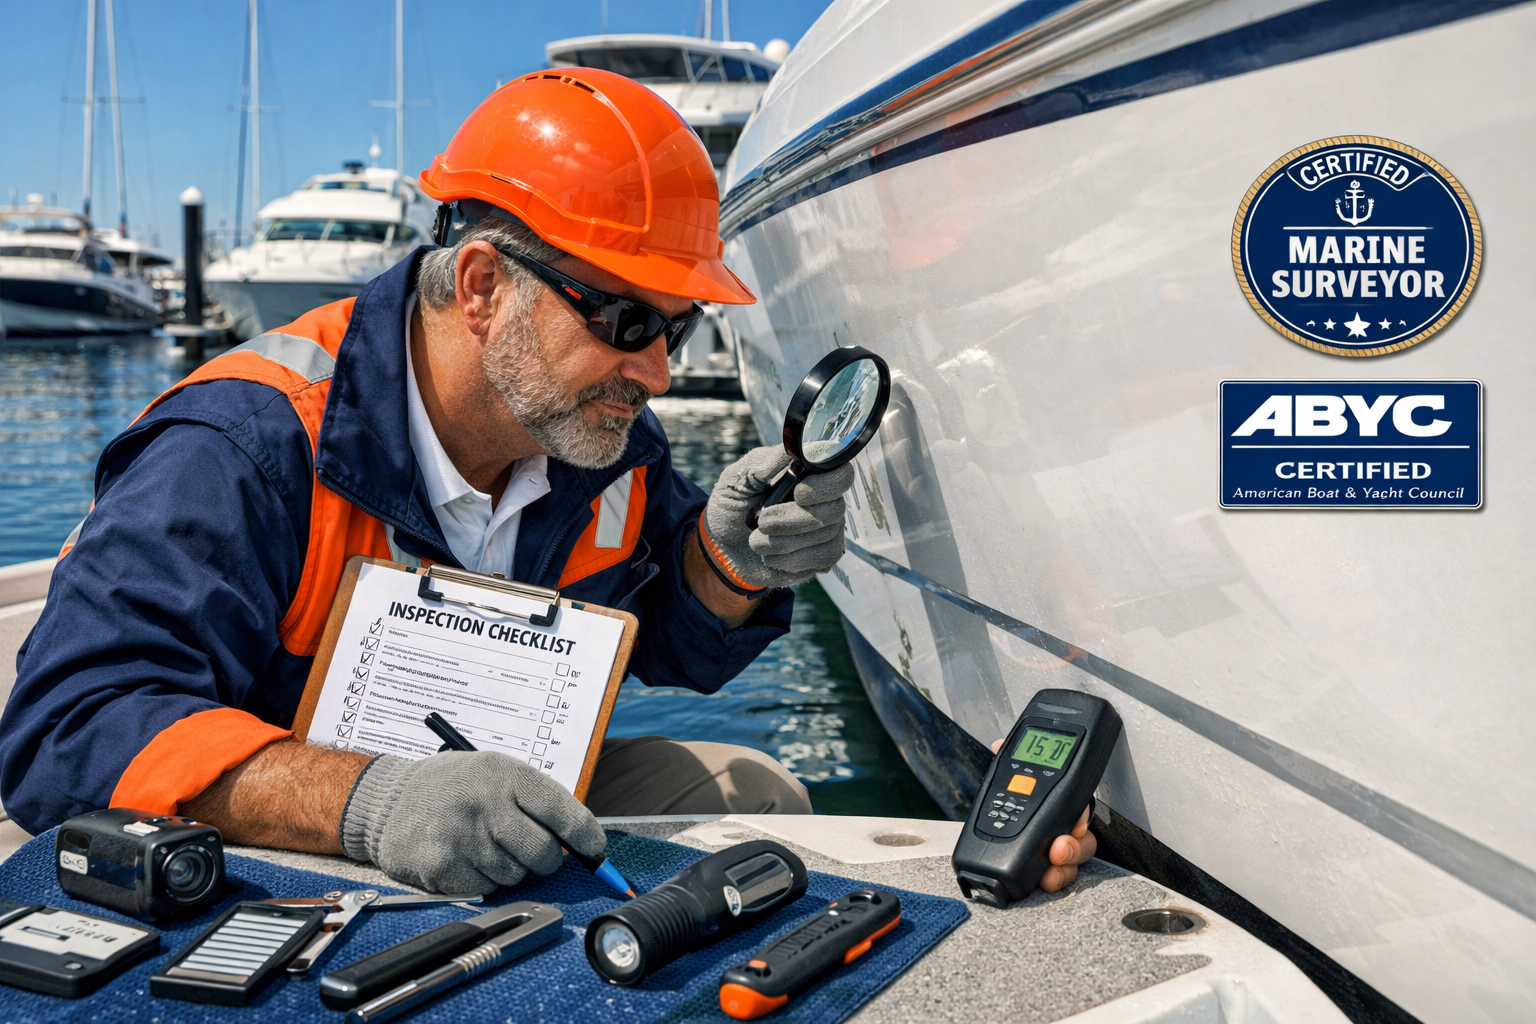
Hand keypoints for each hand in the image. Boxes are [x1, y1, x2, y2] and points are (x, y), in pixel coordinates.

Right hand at [340, 751, 604, 893]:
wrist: (386, 801)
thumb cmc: (452, 789)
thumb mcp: (494, 774)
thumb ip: (534, 802)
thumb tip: (580, 841)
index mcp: (505, 773)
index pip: (562, 810)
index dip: (586, 836)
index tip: (596, 851)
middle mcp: (485, 801)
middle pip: (544, 854)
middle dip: (543, 860)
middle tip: (526, 850)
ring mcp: (462, 834)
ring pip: (515, 875)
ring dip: (506, 868)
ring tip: (480, 844)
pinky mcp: (441, 864)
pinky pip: (485, 889)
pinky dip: (480, 881)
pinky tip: (460, 858)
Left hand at [700, 446, 854, 590]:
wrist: (719, 547)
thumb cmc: (731, 506)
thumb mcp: (739, 477)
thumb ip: (766, 461)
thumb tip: (792, 449)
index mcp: (807, 476)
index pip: (841, 474)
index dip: (826, 485)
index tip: (799, 493)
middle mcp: (822, 501)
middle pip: (834, 509)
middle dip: (794, 518)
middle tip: (763, 521)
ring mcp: (825, 529)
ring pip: (827, 535)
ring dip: (785, 541)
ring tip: (756, 541)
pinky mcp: (821, 556)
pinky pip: (824, 557)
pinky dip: (792, 559)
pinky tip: (770, 556)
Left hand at [990, 738, 1097, 892]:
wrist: (996, 839)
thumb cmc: (1013, 803)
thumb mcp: (1007, 779)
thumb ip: (1007, 762)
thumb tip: (998, 745)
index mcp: (1058, 801)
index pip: (1079, 807)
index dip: (1080, 816)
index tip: (1076, 824)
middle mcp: (1064, 826)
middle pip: (1084, 839)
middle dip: (1074, 847)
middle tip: (1058, 851)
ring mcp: (1059, 850)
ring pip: (1076, 861)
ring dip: (1066, 868)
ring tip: (1050, 872)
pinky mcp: (1049, 869)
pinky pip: (1062, 877)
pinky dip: (1055, 880)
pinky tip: (1044, 880)